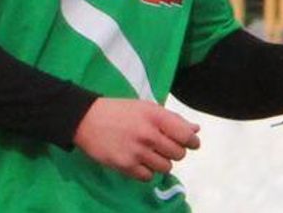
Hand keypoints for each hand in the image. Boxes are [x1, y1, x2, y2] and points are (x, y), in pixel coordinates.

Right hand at [72, 98, 200, 180]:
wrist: (87, 119)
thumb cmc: (120, 111)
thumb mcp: (146, 107)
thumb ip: (172, 119)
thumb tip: (195, 130)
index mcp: (155, 116)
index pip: (185, 135)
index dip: (192, 141)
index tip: (191, 143)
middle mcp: (148, 134)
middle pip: (178, 153)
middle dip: (175, 151)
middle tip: (164, 146)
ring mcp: (137, 152)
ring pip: (166, 167)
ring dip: (161, 162)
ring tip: (150, 153)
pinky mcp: (126, 166)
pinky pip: (149, 176)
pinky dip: (147, 171)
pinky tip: (140, 161)